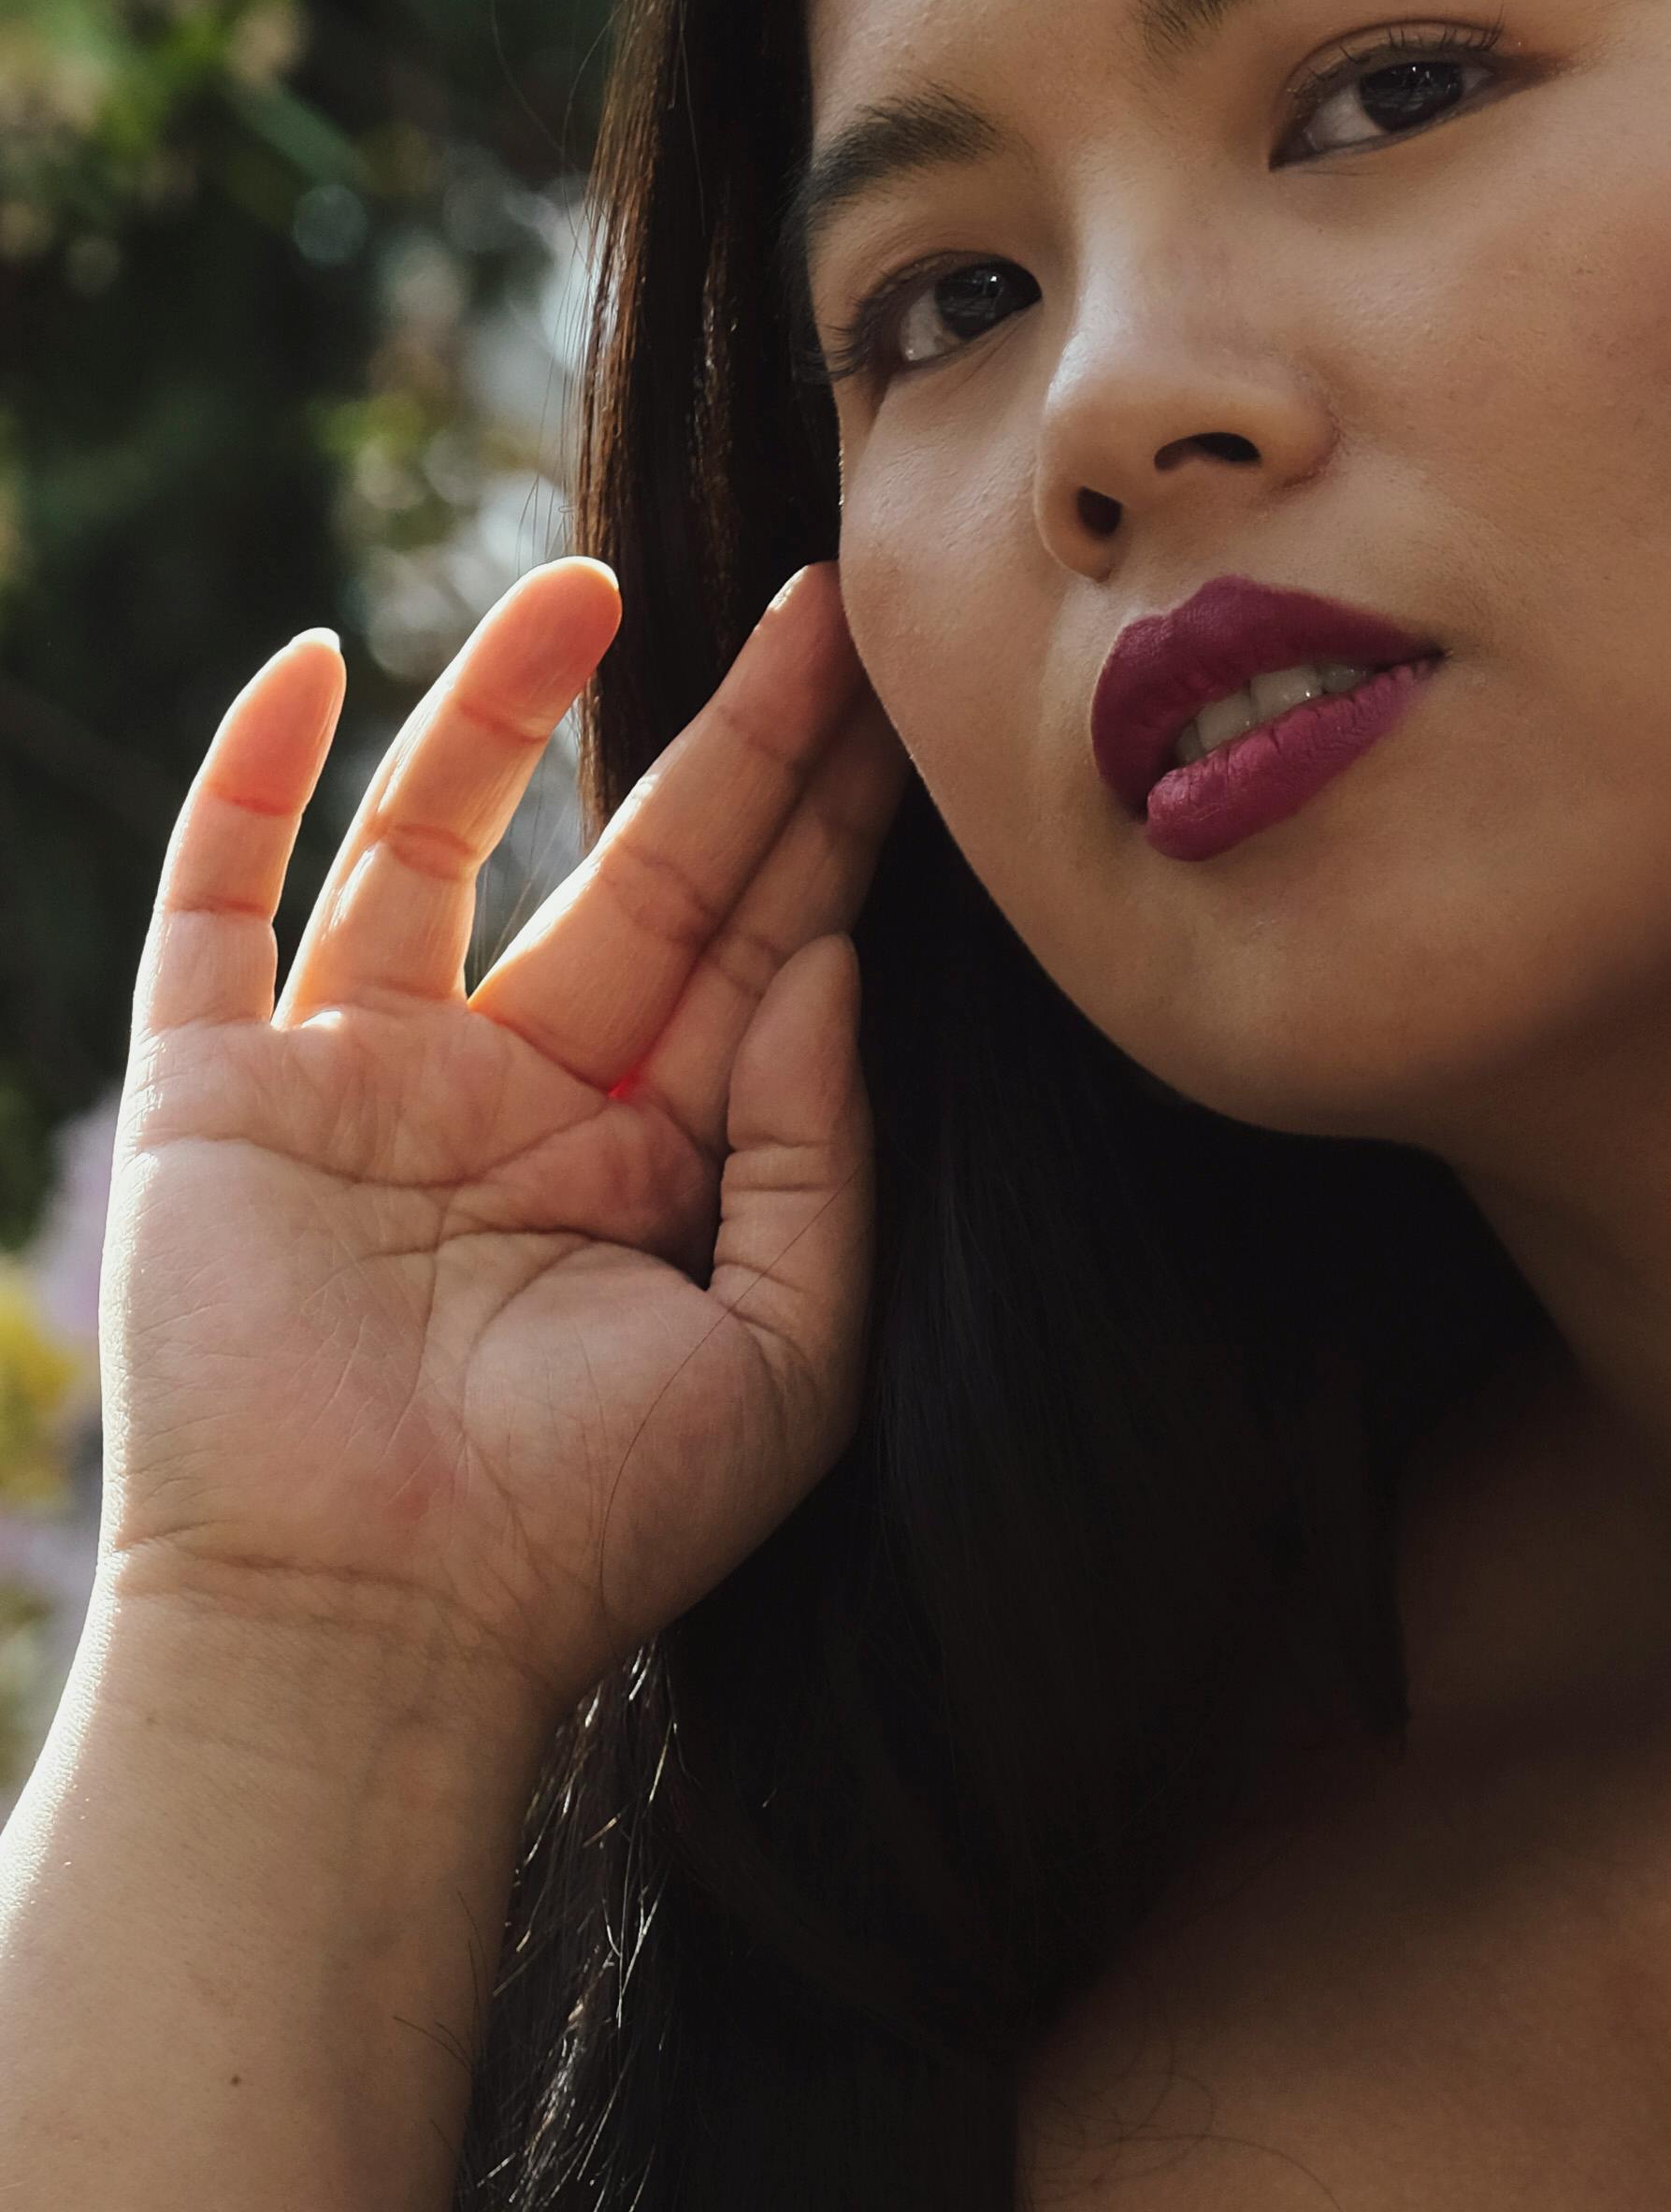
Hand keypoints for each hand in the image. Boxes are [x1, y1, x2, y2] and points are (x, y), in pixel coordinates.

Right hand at [100, 556, 902, 1728]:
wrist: (371, 1629)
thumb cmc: (588, 1530)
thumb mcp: (784, 1355)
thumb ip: (824, 1155)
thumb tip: (836, 963)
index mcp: (659, 1163)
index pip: (766, 950)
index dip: (833, 823)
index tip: (909, 700)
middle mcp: (516, 1099)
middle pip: (644, 870)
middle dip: (737, 739)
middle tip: (833, 603)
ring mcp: (360, 1081)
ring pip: (438, 843)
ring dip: (509, 710)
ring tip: (600, 582)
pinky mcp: (219, 1087)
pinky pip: (225, 895)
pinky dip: (257, 776)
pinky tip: (324, 662)